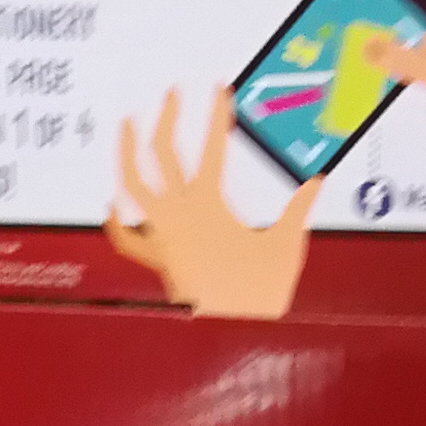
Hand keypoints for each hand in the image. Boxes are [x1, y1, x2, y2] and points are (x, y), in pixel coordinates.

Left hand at [109, 88, 316, 318]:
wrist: (229, 337)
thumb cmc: (255, 296)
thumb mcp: (285, 247)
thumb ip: (298, 210)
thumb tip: (314, 183)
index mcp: (208, 206)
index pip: (211, 147)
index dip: (216, 113)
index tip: (217, 88)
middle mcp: (178, 216)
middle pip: (160, 155)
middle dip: (165, 118)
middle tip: (171, 94)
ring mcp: (162, 237)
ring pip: (131, 188)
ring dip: (126, 153)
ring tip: (126, 126)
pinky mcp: (157, 261)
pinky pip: (127, 240)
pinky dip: (115, 221)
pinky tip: (110, 206)